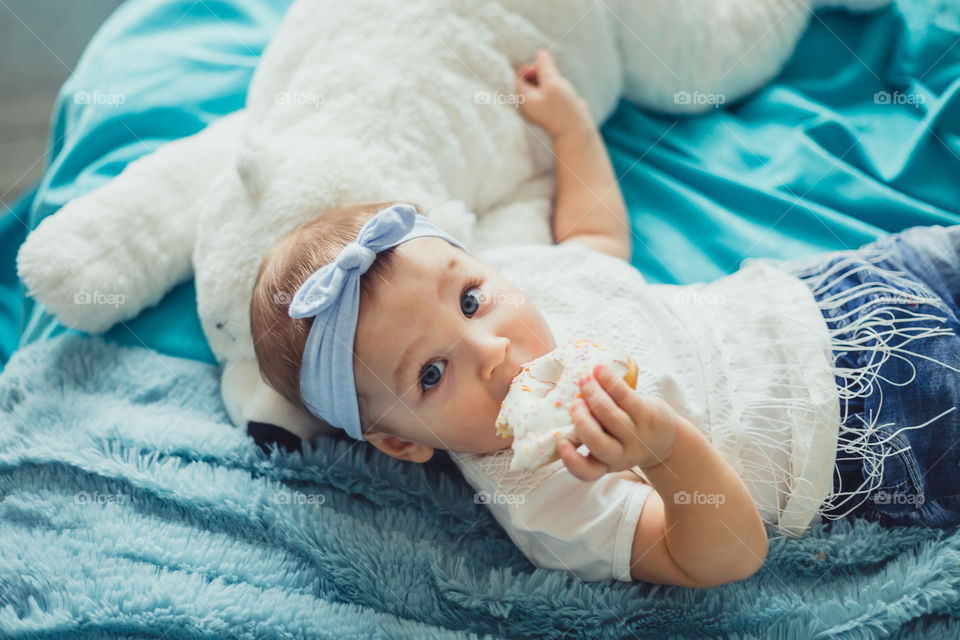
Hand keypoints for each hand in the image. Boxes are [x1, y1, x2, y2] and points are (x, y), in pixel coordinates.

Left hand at [514, 49, 593, 138]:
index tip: (544, 70)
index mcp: (522, 97)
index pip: (518, 74)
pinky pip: (548, 89)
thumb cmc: (562, 109)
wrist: (576, 131)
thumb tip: (539, 53)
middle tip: (553, 78)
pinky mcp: (548, 105)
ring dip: (550, 79)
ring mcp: (537, 104)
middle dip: (541, 72)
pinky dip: (555, 86)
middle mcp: (527, 101)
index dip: (530, 67)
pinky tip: (563, 93)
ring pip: (540, 82)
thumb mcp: (553, 84)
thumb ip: (545, 67)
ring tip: (559, 88)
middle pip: (528, 77)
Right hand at [558, 364, 680, 480]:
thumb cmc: (623, 437)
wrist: (664, 438)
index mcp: (605, 463)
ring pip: (613, 417)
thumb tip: (557, 404)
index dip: (572, 460)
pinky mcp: (648, 415)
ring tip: (584, 380)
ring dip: (595, 396)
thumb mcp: (607, 441)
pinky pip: (626, 397)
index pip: (587, 472)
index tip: (561, 443)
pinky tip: (600, 370)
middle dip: (584, 424)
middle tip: (574, 405)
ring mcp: (637, 435)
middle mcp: (622, 454)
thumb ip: (586, 430)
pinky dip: (610, 382)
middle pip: (601, 445)